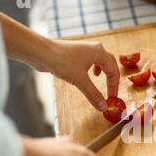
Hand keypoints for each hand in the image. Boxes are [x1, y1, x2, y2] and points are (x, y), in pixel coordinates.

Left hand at [0, 12, 118, 110]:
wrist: (41, 52)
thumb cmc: (61, 61)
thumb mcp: (80, 81)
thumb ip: (93, 95)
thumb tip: (103, 107)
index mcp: (100, 52)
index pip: (113, 71)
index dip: (113, 87)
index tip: (111, 99)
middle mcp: (95, 49)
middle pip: (110, 65)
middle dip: (111, 80)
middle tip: (110, 93)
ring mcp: (86, 50)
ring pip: (102, 62)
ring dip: (105, 73)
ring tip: (103, 82)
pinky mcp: (77, 53)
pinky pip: (92, 62)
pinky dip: (95, 69)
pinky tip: (90, 75)